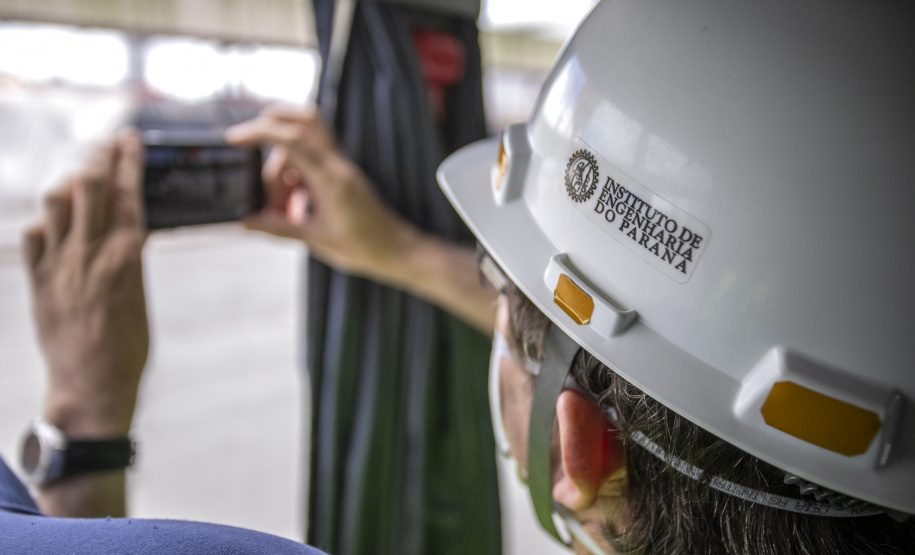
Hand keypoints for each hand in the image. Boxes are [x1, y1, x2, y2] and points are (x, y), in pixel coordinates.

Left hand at [22, 131, 148, 437]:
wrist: (91, 385)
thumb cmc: (127, 348)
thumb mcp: (140, 294)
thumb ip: (131, 257)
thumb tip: (129, 226)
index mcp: (126, 258)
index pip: (127, 194)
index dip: (127, 161)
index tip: (129, 140)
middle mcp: (89, 254)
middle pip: (89, 186)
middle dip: (98, 157)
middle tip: (106, 146)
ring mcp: (59, 265)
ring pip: (55, 202)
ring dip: (68, 185)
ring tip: (80, 184)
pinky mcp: (37, 281)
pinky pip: (32, 235)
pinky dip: (44, 221)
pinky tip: (55, 224)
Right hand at [225, 106, 420, 280]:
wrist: (398, 252)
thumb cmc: (365, 248)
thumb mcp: (317, 240)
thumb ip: (279, 228)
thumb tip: (246, 221)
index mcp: (331, 178)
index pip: (293, 138)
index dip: (261, 131)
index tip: (235, 138)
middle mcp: (337, 166)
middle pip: (302, 121)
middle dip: (270, 126)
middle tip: (246, 147)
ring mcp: (340, 168)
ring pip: (302, 147)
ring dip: (281, 169)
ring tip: (279, 209)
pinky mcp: (341, 177)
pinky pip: (310, 164)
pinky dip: (293, 178)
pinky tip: (292, 209)